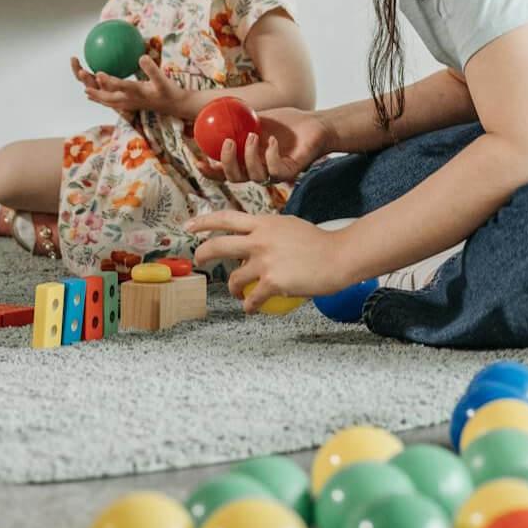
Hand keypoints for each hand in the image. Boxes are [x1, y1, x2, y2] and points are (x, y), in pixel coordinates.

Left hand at [69, 55, 184, 118]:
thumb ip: (152, 69)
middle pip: (107, 97)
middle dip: (94, 90)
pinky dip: (100, 98)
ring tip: (85, 88)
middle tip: (82, 79)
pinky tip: (93, 94)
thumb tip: (142, 57)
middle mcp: (128, 100)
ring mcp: (127, 104)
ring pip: (107, 101)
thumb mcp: (162, 80)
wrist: (173, 105)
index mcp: (136, 92)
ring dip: (95, 94)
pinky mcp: (127, 104)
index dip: (109, 81)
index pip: (121, 86)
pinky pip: (110, 102)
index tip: (99, 73)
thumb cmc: (168, 91)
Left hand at [188, 210, 354, 311]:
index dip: (204, 221)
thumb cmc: (320, 243)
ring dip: (231, 289)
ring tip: (237, 294)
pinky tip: (252, 309)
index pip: (227, 218)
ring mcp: (264, 260)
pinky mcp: (272, 281)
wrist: (339, 256)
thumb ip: (269, 231)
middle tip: (198, 259)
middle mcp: (260, 239)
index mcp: (264, 223)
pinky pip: (252, 298)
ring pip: (233, 278)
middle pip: (218, 245)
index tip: (188, 226)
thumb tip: (255, 237)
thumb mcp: (290, 226)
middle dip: (202, 254)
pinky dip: (249, 306)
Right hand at [195, 107, 333, 184]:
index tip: (199, 160)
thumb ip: (235, 120)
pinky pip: (274, 171)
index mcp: (246, 160)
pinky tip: (272, 140)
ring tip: (253, 135)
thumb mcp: (255, 118)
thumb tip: (211, 112)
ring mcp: (273, 173)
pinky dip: (270, 155)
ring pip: (254, 176)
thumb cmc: (285, 121)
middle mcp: (258, 170)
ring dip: (249, 156)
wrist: (313, 123)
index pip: (224, 172)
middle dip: (227, 164)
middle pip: (235, 178)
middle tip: (228, 144)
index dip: (210, 171)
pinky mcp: (289, 172)